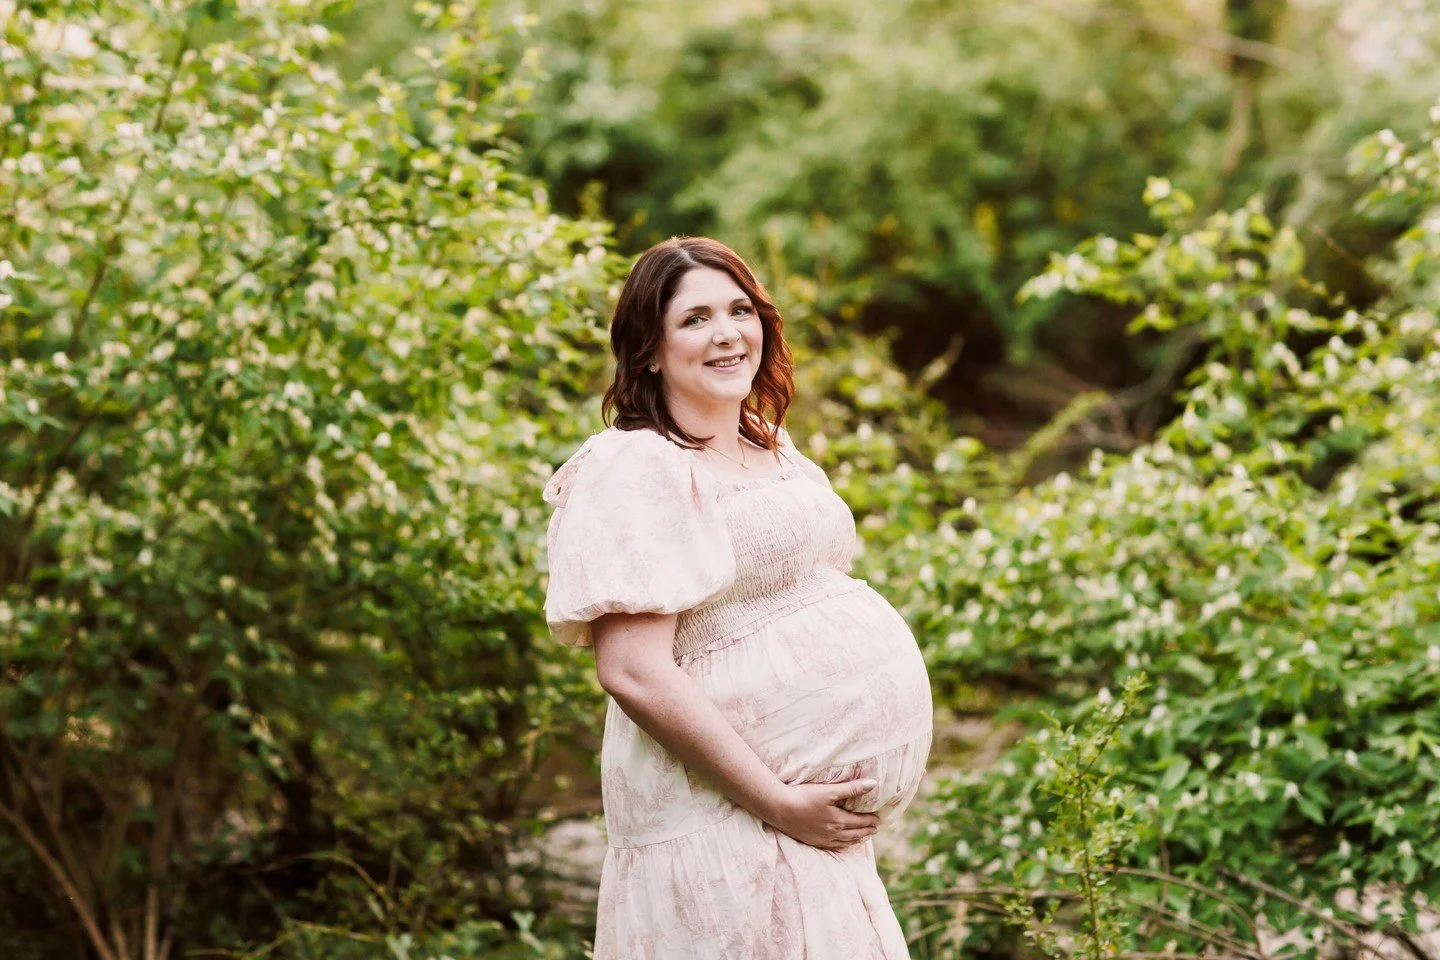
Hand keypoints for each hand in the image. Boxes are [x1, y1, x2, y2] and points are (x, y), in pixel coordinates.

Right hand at [764, 778, 881, 849]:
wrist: (780, 809)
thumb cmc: (804, 797)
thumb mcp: (830, 790)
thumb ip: (852, 788)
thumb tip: (873, 784)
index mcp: (839, 820)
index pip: (860, 821)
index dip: (870, 820)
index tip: (878, 819)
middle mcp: (833, 833)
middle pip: (854, 834)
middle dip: (866, 831)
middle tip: (875, 829)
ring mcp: (822, 839)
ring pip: (844, 842)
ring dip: (856, 839)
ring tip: (863, 838)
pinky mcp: (812, 841)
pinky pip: (832, 847)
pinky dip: (842, 846)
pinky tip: (842, 844)